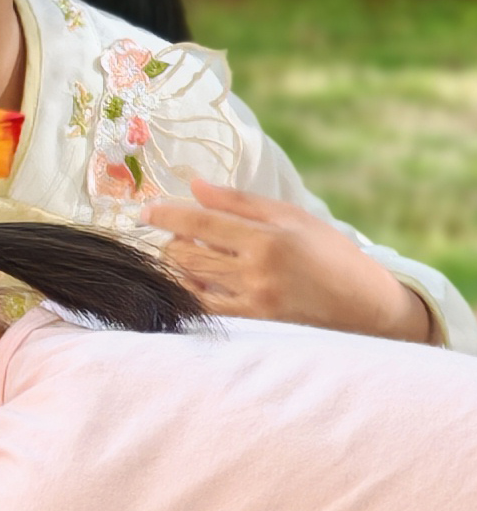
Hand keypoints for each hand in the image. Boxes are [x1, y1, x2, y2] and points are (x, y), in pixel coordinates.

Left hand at [146, 180, 433, 340]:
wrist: (366, 307)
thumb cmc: (331, 255)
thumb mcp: (293, 218)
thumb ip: (240, 202)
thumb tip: (195, 185)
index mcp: (268, 239)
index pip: (201, 224)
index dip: (167, 216)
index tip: (145, 211)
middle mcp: (256, 273)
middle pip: (187, 255)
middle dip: (174, 242)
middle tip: (183, 236)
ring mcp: (251, 303)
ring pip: (189, 282)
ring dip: (179, 266)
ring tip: (193, 256)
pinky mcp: (251, 326)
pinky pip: (202, 308)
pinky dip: (190, 292)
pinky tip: (198, 282)